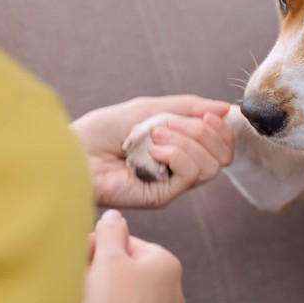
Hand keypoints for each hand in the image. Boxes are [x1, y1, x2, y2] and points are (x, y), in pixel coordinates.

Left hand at [71, 95, 233, 207]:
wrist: (77, 149)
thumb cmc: (105, 129)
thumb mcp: (150, 107)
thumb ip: (189, 106)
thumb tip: (226, 108)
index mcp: (181, 147)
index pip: (222, 145)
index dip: (222, 129)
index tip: (209, 114)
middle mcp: (181, 167)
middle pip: (223, 156)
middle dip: (203, 132)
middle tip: (170, 123)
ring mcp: (173, 184)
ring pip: (210, 166)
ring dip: (187, 141)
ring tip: (155, 135)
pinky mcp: (163, 196)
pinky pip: (190, 174)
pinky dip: (176, 154)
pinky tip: (153, 150)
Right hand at [82, 209, 184, 302]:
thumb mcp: (108, 261)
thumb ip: (110, 232)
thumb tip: (114, 215)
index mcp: (165, 262)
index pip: (124, 242)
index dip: (97, 249)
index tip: (80, 259)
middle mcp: (169, 287)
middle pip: (122, 268)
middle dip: (96, 273)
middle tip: (81, 283)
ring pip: (119, 293)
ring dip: (97, 294)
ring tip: (86, 302)